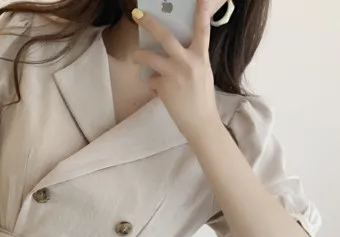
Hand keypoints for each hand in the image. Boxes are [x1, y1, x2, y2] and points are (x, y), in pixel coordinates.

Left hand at [131, 0, 220, 140]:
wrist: (199, 121)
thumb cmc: (201, 96)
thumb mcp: (202, 71)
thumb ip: (192, 57)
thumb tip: (173, 48)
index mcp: (201, 56)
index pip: (203, 29)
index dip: (201, 12)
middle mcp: (188, 62)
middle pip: (165, 37)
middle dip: (149, 23)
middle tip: (137, 14)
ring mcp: (174, 74)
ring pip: (149, 57)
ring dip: (139, 56)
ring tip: (136, 56)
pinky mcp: (163, 87)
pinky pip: (151, 79)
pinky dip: (153, 83)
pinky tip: (159, 90)